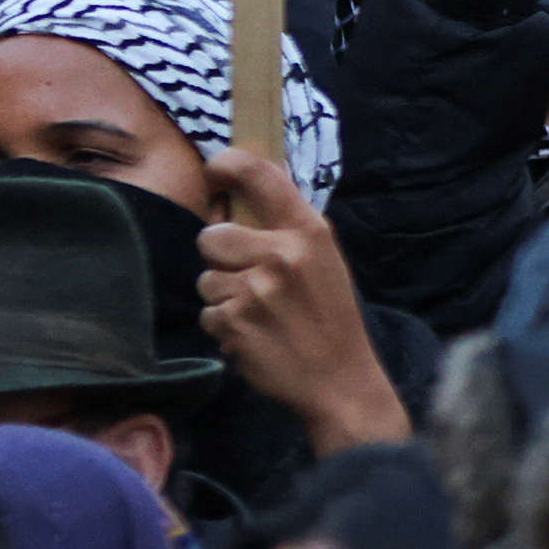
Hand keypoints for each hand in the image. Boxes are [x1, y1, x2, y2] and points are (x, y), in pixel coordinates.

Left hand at [197, 148, 406, 449]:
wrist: (341, 383)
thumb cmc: (330, 318)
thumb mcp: (324, 260)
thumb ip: (286, 227)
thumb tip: (244, 182)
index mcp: (308, 232)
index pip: (258, 173)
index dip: (226, 166)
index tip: (214, 175)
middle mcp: (281, 255)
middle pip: (210, 236)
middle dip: (221, 259)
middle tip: (251, 279)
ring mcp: (256, 291)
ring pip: (206, 279)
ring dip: (224, 298)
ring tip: (261, 314)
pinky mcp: (235, 324)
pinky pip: (208, 314)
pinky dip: (225, 327)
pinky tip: (256, 336)